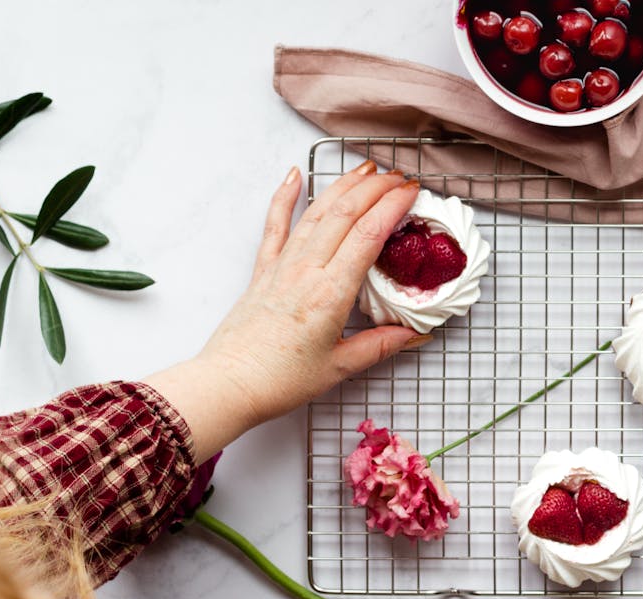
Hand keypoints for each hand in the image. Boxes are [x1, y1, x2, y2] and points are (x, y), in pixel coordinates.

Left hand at [147, 162, 428, 463]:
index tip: (412, 192)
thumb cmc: (279, 380)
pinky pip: (275, 225)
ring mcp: (282, 266)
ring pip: (316, 212)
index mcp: (330, 293)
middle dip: (375, 188)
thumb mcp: (339, 367)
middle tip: (399, 177)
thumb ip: (380, 345)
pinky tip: (294, 175)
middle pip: (345, 214)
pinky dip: (284, 197)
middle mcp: (306, 271)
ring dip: (342, 185)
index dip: (392, 207)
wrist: (228, 385)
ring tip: (366, 169)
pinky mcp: (263, 270)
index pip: (368, 235)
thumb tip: (415, 334)